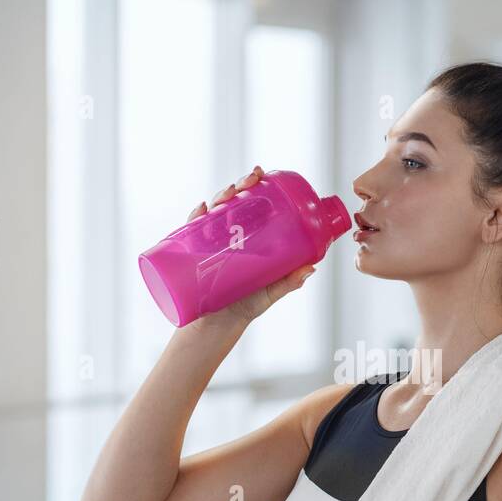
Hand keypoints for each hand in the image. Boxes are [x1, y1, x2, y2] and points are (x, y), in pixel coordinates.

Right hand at [184, 165, 315, 327]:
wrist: (217, 326)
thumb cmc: (246, 306)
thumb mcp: (270, 292)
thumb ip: (288, 282)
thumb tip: (310, 268)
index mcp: (249, 236)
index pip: (253, 204)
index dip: (256, 186)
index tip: (261, 175)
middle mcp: (229, 234)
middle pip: (233, 201)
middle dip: (239, 186)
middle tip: (248, 182)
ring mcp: (210, 242)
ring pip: (214, 211)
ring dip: (220, 197)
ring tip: (228, 195)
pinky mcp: (193, 253)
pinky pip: (190, 230)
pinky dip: (195, 217)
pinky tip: (201, 210)